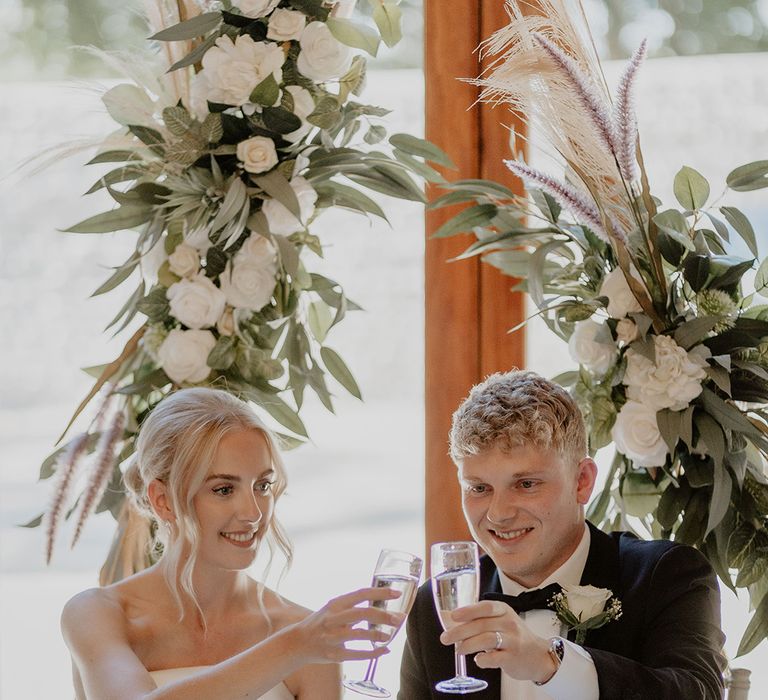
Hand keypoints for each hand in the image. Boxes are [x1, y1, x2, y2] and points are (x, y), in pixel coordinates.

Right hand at [289, 586, 405, 663]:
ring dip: (377, 635)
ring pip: (359, 634)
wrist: (298, 642)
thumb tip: (381, 605)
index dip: (380, 592)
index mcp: (336, 604)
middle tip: (399, 618)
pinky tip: (384, 650)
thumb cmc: (321, 622)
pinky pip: (357, 655)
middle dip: (382, 615)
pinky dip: (373, 653)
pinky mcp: (334, 655)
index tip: (396, 593)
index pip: (361, 594)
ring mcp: (333, 637)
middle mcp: (334, 618)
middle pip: (361, 613)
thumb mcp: (333, 608)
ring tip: (390, 634)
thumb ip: (353, 606)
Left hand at [439, 601, 556, 683]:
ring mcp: (513, 640)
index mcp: (503, 610)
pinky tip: (477, 660)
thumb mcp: (496, 622)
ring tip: (458, 650)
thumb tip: (444, 616)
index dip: (468, 611)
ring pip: (487, 640)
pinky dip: (483, 659)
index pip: (485, 607)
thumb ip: (473, 619)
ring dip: (468, 645)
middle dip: (460, 631)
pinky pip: (495, 658)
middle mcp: (509, 622)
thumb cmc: (512, 636)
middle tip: (445, 638)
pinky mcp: (514, 657)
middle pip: (481, 625)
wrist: (538, 656)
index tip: (453, 616)